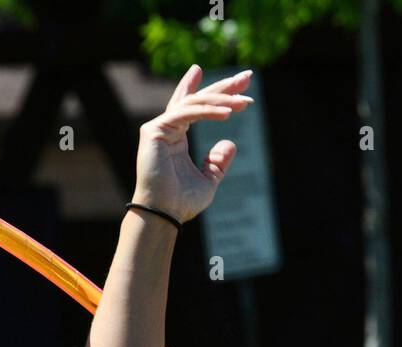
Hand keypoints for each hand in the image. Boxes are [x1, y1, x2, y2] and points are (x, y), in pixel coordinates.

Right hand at [132, 65, 253, 224]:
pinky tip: (227, 113)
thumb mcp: (208, 181)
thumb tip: (230, 142)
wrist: (164, 215)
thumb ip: (217, 163)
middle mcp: (167, 128)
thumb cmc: (181, 203)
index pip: (198, 107)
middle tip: (247, 76)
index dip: (218, 94)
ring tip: (244, 102)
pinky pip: (186, 113)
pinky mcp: (154, 130)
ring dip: (221, 99)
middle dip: (224, 87)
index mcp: (177, 137)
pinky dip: (207, 111)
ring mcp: (159, 128)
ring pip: (194, 103)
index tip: (241, 85)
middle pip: (198, 98)